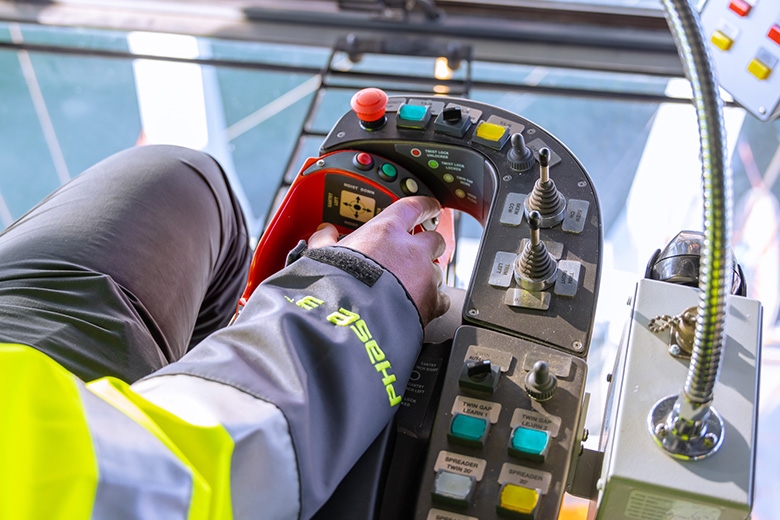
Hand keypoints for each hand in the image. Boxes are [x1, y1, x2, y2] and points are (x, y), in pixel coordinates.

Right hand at [308, 196, 450, 325]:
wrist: (351, 319)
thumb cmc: (337, 285)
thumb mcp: (324, 256)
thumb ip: (326, 240)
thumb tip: (323, 234)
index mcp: (387, 231)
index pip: (414, 207)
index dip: (426, 206)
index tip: (432, 207)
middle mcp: (412, 250)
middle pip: (435, 240)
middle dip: (428, 246)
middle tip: (415, 255)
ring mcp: (425, 276)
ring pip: (438, 271)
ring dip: (427, 275)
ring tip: (411, 287)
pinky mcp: (432, 302)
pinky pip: (442, 299)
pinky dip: (434, 301)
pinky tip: (421, 305)